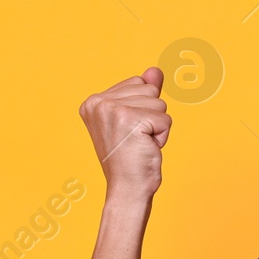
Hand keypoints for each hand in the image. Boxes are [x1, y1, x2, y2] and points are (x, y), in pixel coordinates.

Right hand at [78, 66, 171, 201]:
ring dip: (157, 127)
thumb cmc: (130, 159)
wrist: (127, 189)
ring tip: (139, 144)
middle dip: (151, 117)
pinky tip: (145, 148)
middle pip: (150, 90)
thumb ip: (144, 92)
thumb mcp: (135, 119)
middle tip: (135, 140)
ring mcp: (113, 110)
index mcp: (93, 101)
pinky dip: (162, 136)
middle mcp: (98, 102)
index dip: (142, 109)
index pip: (137, 83)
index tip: (128, 131)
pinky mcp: (131, 120)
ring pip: (160, 103)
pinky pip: (165, 119)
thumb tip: (155, 70)